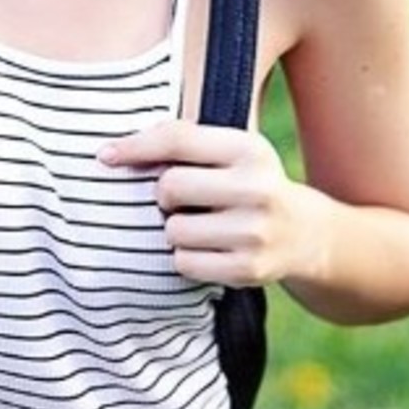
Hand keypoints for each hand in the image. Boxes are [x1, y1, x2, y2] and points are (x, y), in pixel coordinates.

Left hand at [99, 119, 308, 287]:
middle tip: (182, 198)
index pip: (177, 139)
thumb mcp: (229, 151)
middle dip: (164, 194)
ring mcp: (255, 231)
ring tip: (201, 224)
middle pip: (169, 186)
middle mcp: (256, 187)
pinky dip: (185, 257)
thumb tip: (111, 152)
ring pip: (173, 229)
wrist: (303, 233)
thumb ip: (182, 142)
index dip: (135, 146)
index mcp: (248, 148)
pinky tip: (208, 248)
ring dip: (175, 229)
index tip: (105, 156)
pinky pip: (183, 263)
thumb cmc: (245, 182)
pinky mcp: (249, 269)